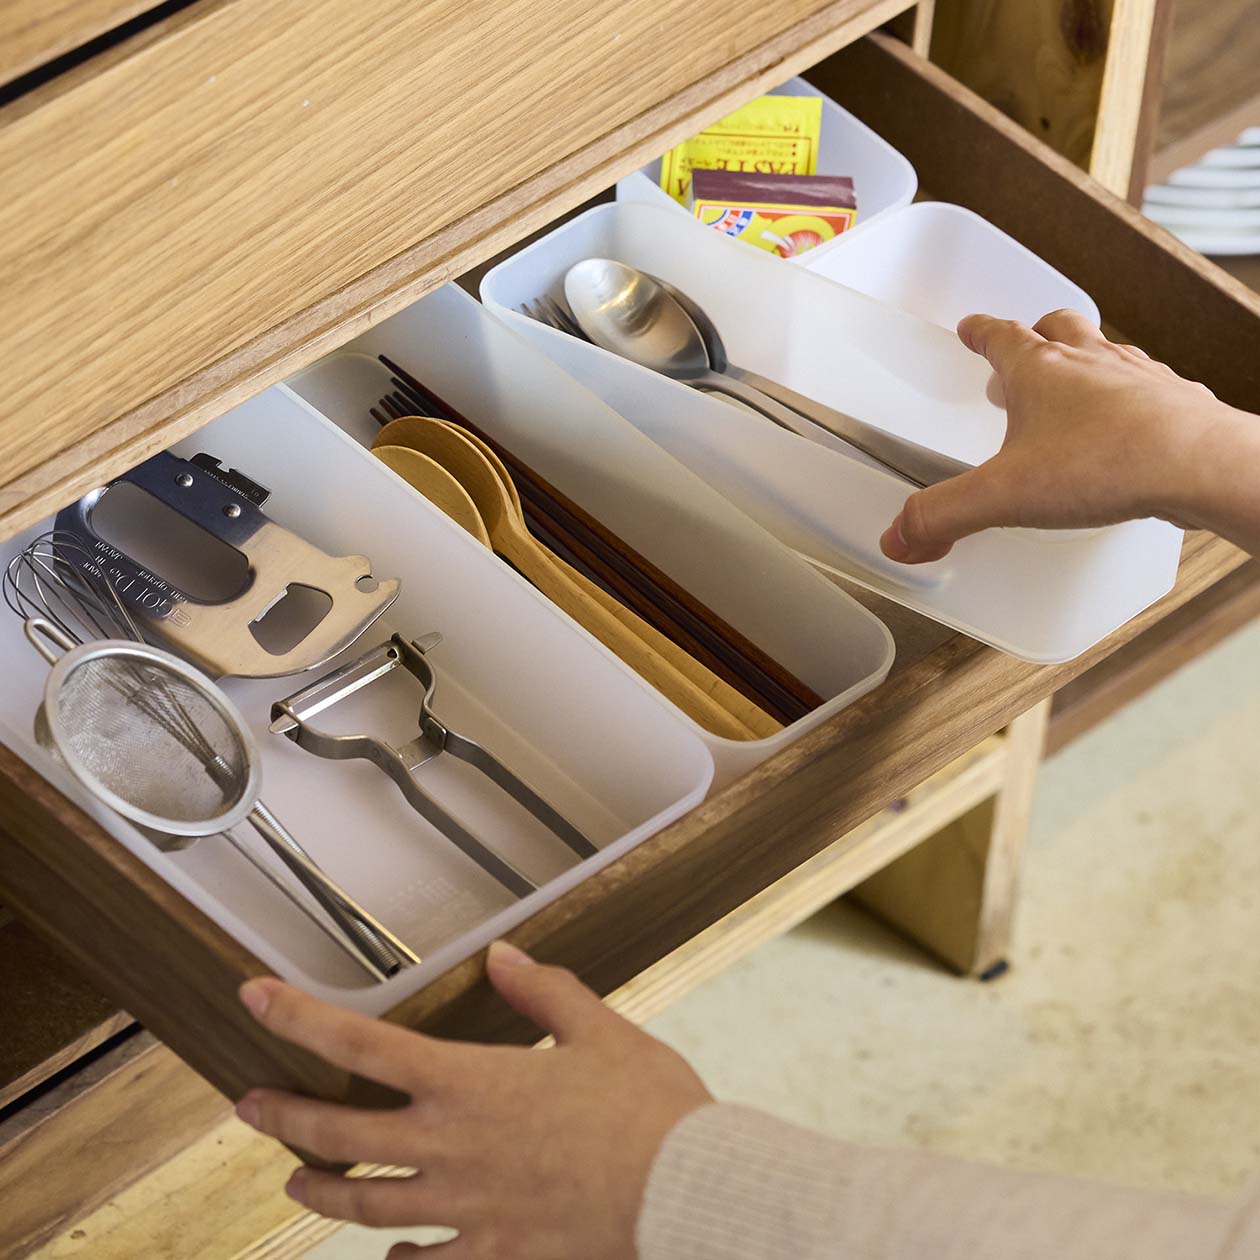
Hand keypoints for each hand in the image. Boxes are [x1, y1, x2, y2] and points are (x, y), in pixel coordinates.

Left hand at [235, 942, 710, 1258]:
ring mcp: (468, 1210)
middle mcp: (452, 1148)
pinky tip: (393, 1257)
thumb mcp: (599, 1029)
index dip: (298, 1019)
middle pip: (338, 1138)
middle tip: (249, 1104)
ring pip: (366, 1208)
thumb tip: (502, 956)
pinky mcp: (496, 1256)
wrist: (686, 1194)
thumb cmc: (648, 1107)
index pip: (361, 1045)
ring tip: (293, 1178)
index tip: (254, 998)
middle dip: (282, 1118)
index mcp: (471, 1082)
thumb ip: (543, 991)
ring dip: (320, 1191)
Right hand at [879, 309, 1239, 563]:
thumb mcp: (1002, 495)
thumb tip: (902, 534)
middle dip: (1034, 338)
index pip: (1000, 336)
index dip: (980, 332)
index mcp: (1039, 371)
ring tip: (1073, 388)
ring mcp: (1138, 379)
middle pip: (1057, 330)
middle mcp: (1090, 363)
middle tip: (1022, 352)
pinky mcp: (1174, 404)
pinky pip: (1147, 388)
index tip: (971, 329)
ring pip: (1105, 353)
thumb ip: (945, 514)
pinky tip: (1126, 428)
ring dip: (1084, 362)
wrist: (1198, 463)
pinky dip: (1130, 399)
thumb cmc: (1107, 461)